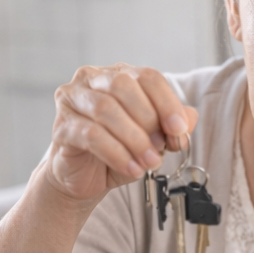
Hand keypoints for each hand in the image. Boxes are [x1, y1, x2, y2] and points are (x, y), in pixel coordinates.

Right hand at [47, 63, 197, 202]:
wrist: (85, 177)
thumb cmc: (120, 151)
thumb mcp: (154, 138)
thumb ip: (172, 126)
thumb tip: (191, 117)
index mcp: (119, 75)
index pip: (147, 76)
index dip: (168, 103)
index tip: (179, 129)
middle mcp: (92, 79)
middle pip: (125, 86)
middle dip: (149, 120)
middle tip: (161, 148)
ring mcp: (72, 99)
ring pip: (106, 109)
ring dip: (135, 139)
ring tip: (150, 162)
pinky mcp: (62, 126)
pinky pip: (91, 134)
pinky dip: (118, 153)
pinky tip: (132, 168)